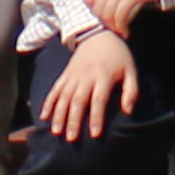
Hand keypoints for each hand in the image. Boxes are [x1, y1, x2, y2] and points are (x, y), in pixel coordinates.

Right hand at [41, 26, 139, 141]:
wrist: (98, 35)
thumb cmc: (118, 56)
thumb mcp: (131, 70)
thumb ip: (131, 91)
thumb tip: (128, 111)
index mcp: (103, 76)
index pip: (98, 100)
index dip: (96, 117)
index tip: (94, 134)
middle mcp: (86, 76)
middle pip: (77, 100)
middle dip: (73, 120)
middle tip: (71, 138)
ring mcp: (73, 75)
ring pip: (63, 97)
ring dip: (59, 115)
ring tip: (57, 132)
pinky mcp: (65, 75)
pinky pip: (54, 90)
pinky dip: (48, 103)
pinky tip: (43, 117)